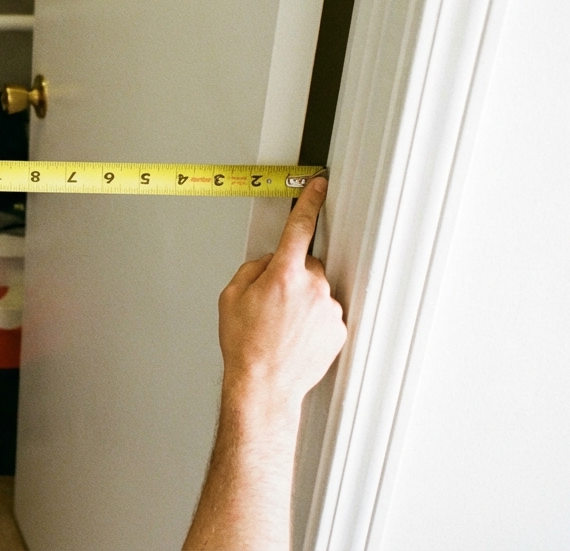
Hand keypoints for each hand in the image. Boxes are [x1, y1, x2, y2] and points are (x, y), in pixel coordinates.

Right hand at [217, 176, 345, 415]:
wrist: (264, 385)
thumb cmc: (244, 345)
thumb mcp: (230, 297)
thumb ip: (252, 269)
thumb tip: (269, 262)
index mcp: (283, 275)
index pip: (299, 228)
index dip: (309, 201)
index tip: (319, 184)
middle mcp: (312, 288)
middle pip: (305, 265)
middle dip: (290, 277)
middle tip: (270, 304)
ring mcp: (329, 310)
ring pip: (315, 291)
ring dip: (301, 301)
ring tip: (281, 327)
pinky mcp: (339, 329)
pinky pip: (324, 313)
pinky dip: (311, 320)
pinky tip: (294, 337)